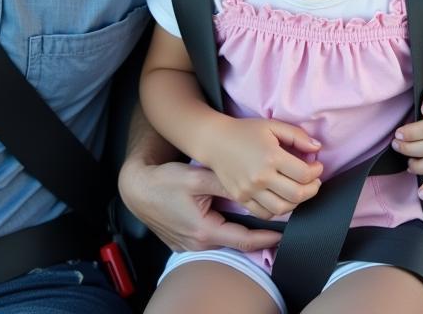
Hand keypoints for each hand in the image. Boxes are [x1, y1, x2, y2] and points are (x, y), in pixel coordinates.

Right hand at [117, 157, 281, 253]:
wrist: (137, 189)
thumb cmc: (164, 182)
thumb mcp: (196, 177)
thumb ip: (225, 181)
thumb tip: (252, 180)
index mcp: (205, 231)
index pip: (245, 240)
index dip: (267, 238)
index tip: (285, 234)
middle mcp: (199, 244)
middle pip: (236, 242)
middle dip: (258, 235)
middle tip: (278, 222)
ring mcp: (190, 245)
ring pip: (224, 240)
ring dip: (241, 232)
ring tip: (261, 219)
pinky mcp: (185, 241)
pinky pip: (212, 238)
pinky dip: (225, 230)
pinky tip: (233, 218)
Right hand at [210, 118, 323, 218]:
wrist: (215, 141)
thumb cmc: (246, 131)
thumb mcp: (273, 125)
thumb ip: (297, 135)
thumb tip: (317, 148)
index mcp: (271, 157)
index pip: (304, 174)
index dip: (316, 172)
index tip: (316, 166)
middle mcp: (261, 177)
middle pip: (297, 194)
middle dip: (312, 189)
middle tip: (314, 181)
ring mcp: (249, 191)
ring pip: (282, 208)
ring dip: (297, 202)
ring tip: (300, 190)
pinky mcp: (240, 199)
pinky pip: (264, 214)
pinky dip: (277, 210)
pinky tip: (281, 198)